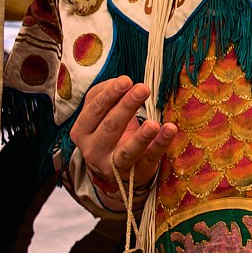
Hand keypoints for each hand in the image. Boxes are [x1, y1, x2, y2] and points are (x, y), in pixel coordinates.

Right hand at [69, 77, 177, 196]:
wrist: (115, 168)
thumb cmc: (110, 130)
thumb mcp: (102, 113)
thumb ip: (105, 94)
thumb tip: (120, 81)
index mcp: (82, 131)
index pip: (94, 110)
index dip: (109, 94)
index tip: (126, 80)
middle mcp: (93, 150)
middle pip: (110, 127)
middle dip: (126, 107)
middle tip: (142, 89)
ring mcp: (113, 164)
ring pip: (127, 151)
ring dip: (141, 137)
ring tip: (153, 124)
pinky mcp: (136, 172)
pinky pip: (149, 157)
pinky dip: (160, 144)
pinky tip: (170, 129)